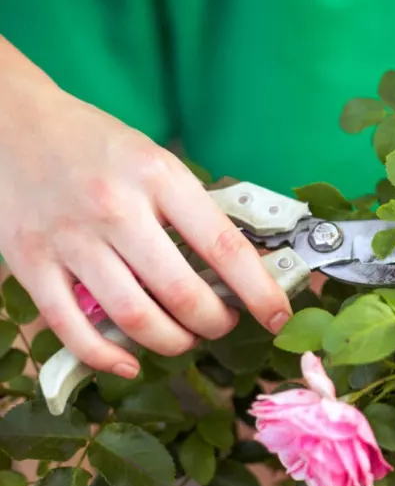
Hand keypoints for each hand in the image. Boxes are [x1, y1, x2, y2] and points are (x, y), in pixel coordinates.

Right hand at [0, 56, 290, 378]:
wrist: (14, 123)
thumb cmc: (98, 145)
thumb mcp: (158, 161)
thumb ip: (193, 210)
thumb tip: (244, 265)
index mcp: (159, 177)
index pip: (224, 247)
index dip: (259, 291)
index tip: (277, 315)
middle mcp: (116, 209)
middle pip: (182, 293)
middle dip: (216, 323)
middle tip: (224, 323)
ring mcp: (70, 239)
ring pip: (135, 318)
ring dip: (173, 342)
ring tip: (186, 337)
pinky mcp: (30, 262)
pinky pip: (73, 329)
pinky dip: (107, 357)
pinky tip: (130, 362)